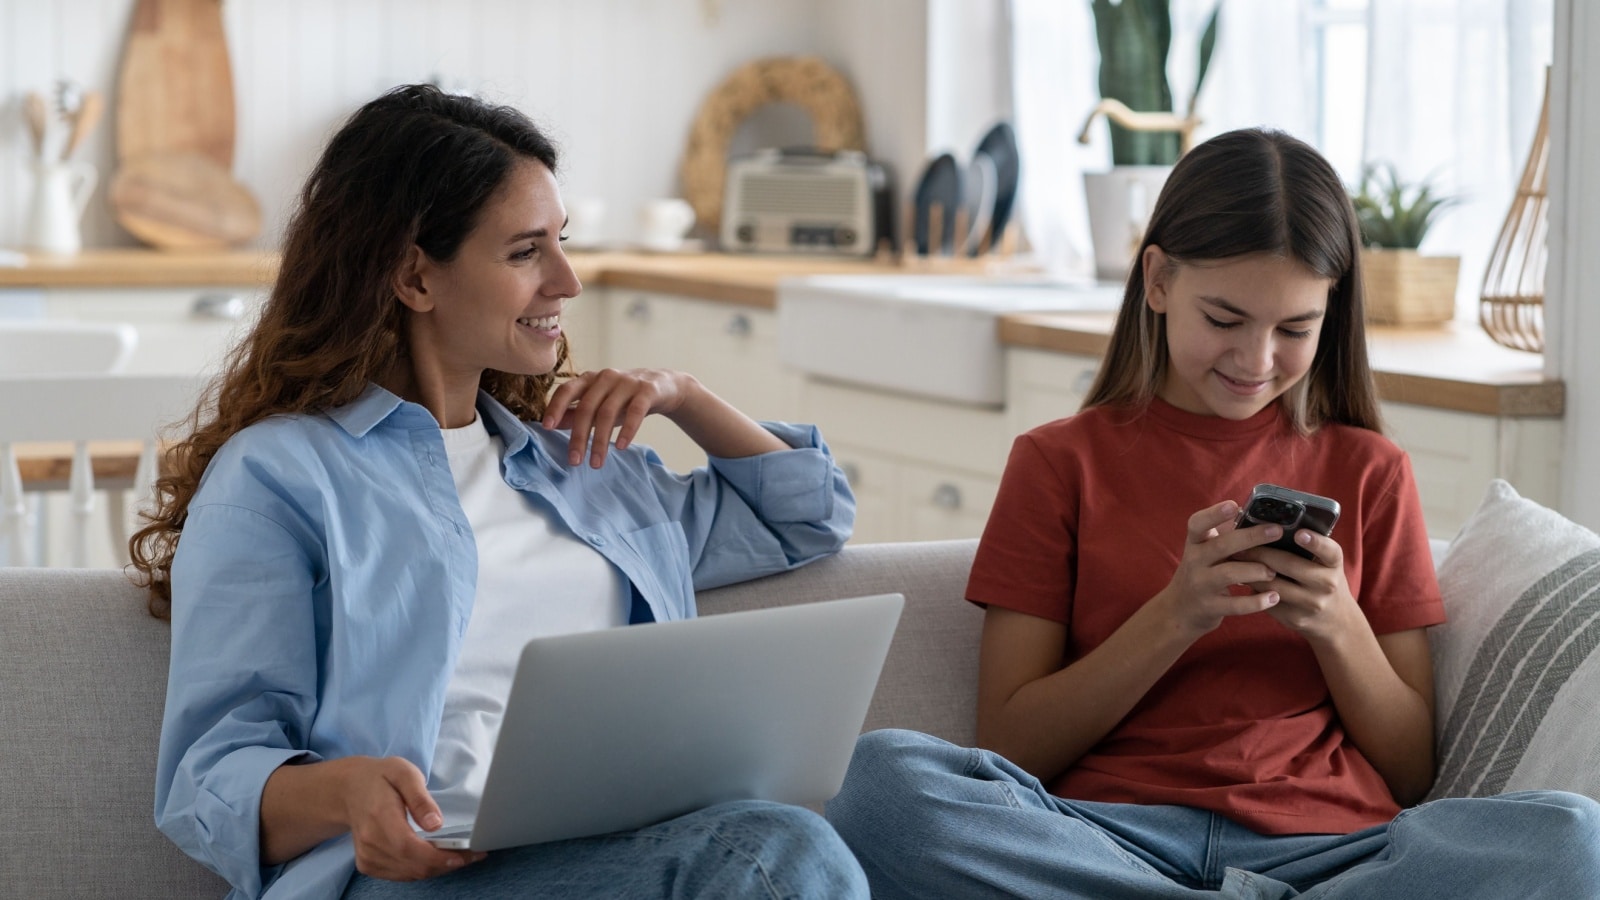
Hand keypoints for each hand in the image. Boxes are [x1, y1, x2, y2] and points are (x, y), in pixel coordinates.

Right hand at [338, 756, 485, 881]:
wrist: (349, 789)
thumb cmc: (380, 778)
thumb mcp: (404, 772)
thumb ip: (421, 798)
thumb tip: (436, 824)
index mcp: (379, 817)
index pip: (409, 847)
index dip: (438, 857)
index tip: (464, 855)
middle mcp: (370, 842)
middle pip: (414, 866)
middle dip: (447, 863)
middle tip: (472, 854)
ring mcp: (367, 856)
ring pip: (411, 874)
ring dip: (438, 868)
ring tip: (460, 855)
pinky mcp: (368, 865)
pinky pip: (402, 875)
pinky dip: (423, 870)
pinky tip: (437, 858)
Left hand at [541, 368, 695, 467]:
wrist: (664, 386)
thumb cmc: (624, 398)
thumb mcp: (599, 404)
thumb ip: (576, 412)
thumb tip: (551, 425)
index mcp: (590, 379)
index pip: (567, 390)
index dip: (555, 407)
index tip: (547, 428)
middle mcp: (606, 377)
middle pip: (587, 407)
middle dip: (579, 436)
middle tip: (574, 461)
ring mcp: (627, 382)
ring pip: (608, 412)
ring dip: (600, 440)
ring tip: (597, 463)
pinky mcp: (647, 390)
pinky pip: (635, 412)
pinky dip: (627, 430)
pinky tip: (620, 447)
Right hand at [1154, 500, 1286, 636]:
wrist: (1180, 609)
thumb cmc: (1203, 572)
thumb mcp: (1205, 551)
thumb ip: (1225, 535)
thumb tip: (1257, 512)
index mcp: (1195, 543)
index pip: (1197, 524)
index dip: (1214, 514)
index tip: (1234, 505)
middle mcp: (1194, 561)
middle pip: (1221, 546)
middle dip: (1251, 537)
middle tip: (1277, 531)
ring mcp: (1201, 585)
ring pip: (1229, 574)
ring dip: (1256, 570)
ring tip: (1273, 571)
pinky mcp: (1210, 607)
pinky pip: (1236, 605)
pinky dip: (1257, 602)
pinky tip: (1274, 597)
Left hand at [1234, 528, 1362, 641]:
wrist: (1334, 619)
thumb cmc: (1321, 579)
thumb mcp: (1324, 562)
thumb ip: (1306, 547)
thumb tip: (1266, 527)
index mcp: (1334, 564)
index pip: (1329, 551)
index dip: (1315, 542)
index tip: (1299, 533)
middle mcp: (1327, 584)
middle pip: (1289, 565)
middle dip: (1261, 552)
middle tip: (1240, 544)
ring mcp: (1311, 604)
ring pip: (1273, 585)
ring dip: (1250, 571)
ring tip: (1235, 559)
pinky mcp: (1295, 618)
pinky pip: (1267, 600)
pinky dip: (1253, 589)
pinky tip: (1243, 579)